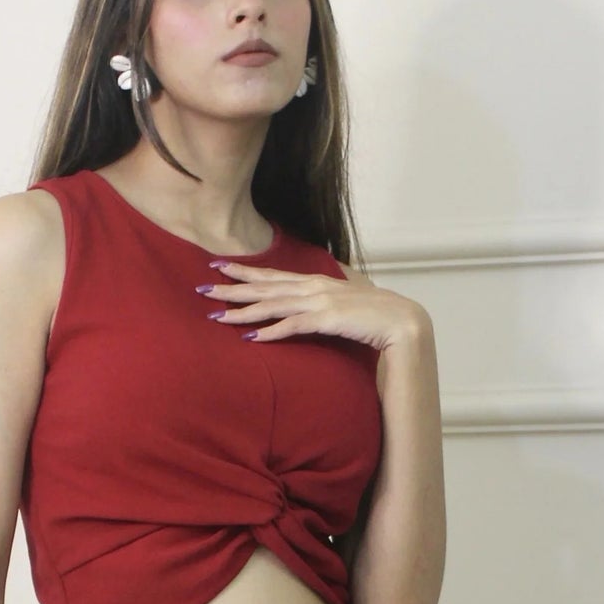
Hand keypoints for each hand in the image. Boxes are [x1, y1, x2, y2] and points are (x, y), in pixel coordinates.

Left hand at [196, 261, 426, 352]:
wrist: (401, 321)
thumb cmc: (374, 316)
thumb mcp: (344, 303)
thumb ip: (324, 301)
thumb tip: (311, 306)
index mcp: (315, 282)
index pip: (272, 275)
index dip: (244, 271)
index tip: (218, 266)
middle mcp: (312, 288)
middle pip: (264, 287)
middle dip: (232, 287)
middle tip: (202, 288)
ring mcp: (319, 303)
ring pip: (272, 305)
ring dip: (243, 310)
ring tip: (217, 315)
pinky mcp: (327, 320)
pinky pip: (293, 326)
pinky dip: (271, 331)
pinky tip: (251, 337)